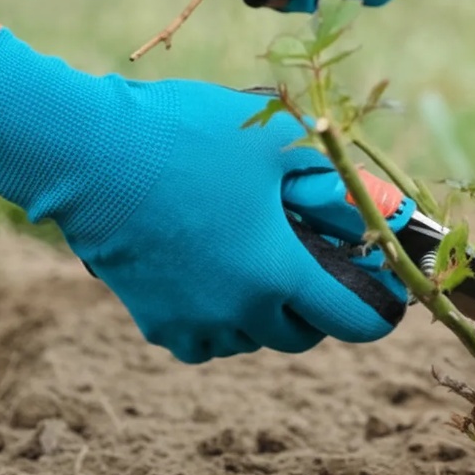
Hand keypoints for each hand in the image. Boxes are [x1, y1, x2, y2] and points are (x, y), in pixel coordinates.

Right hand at [0, 25, 411, 363]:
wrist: (87, 152)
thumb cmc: (186, 136)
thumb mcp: (275, 143)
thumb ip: (333, 183)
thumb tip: (382, 209)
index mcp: (278, 274)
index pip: (350, 321)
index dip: (378, 315)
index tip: (387, 303)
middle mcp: (238, 313)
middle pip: (299, 335)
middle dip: (316, 309)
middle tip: (314, 265)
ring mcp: (191, 322)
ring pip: (249, 337)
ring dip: (265, 313)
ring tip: (257, 261)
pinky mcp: (152, 320)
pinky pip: (203, 338)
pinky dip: (219, 319)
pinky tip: (214, 277)